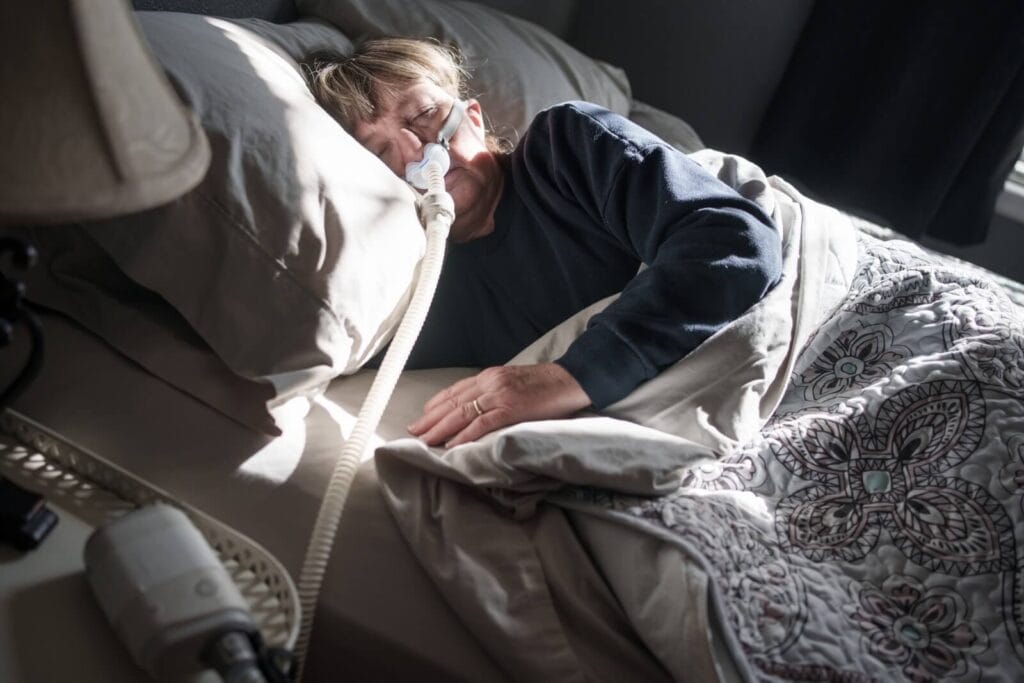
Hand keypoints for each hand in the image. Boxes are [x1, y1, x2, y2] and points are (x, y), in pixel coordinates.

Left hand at [407, 363, 591, 447]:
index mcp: (489, 376)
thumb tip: (476, 409)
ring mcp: (499, 395)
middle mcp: (489, 382)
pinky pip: (482, 423)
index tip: (422, 417)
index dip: (435, 405)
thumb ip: (493, 393)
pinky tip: (452, 443)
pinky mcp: (511, 408)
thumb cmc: (544, 385)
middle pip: (453, 402)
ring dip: (440, 428)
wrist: (570, 380)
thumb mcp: (512, 383)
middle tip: (413, 432)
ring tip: (425, 440)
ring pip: (462, 412)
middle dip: (430, 418)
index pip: (455, 391)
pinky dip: (464, 434)